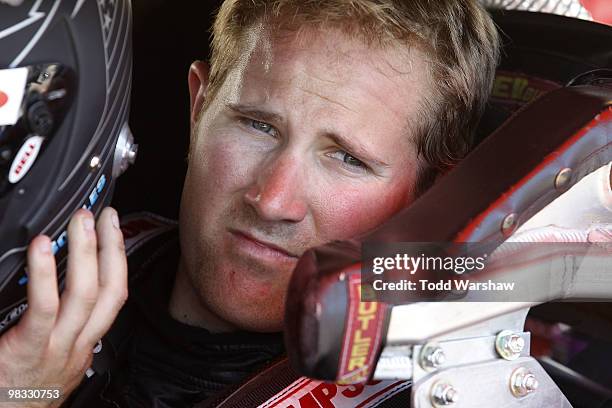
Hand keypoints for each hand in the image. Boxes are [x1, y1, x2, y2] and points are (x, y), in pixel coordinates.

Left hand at [0, 207, 127, 406]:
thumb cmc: (20, 394)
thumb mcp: (52, 362)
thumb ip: (61, 331)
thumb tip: (58, 297)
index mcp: (85, 344)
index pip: (115, 296)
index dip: (118, 259)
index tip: (113, 230)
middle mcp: (79, 345)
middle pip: (110, 290)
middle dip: (111, 248)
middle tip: (104, 216)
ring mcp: (57, 348)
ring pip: (85, 295)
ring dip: (87, 252)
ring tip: (81, 222)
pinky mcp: (28, 349)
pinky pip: (44, 308)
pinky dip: (45, 275)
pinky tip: (41, 248)